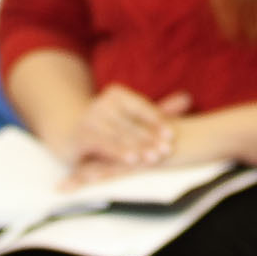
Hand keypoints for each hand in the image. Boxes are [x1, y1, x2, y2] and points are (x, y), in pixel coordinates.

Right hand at [52, 84, 189, 181]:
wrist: (69, 132)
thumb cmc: (110, 126)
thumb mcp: (134, 118)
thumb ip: (159, 111)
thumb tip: (187, 99)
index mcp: (116, 94)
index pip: (139, 106)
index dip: (156, 120)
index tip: (171, 134)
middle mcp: (101, 104)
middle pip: (130, 123)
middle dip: (149, 139)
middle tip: (166, 150)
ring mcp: (89, 119)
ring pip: (117, 136)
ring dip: (136, 147)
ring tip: (152, 158)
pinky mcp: (80, 137)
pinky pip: (101, 145)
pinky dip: (117, 153)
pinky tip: (131, 160)